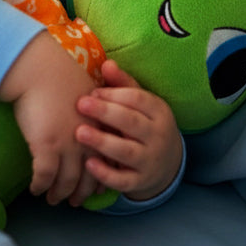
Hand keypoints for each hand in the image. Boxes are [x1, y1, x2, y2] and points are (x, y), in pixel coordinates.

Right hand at [0, 30, 100, 206]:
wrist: (40, 68)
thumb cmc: (58, 73)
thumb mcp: (84, 90)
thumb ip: (90, 108)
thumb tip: (86, 120)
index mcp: (100, 125)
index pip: (106, 158)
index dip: (102, 175)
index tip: (97, 186)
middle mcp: (88, 139)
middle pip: (89, 175)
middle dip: (82, 191)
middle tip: (75, 201)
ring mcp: (68, 146)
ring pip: (66, 181)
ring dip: (59, 193)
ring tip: (52, 199)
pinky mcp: (47, 148)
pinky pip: (44, 177)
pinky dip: (40, 186)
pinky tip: (35, 188)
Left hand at [74, 60, 182, 201]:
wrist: (166, 164)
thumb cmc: (144, 124)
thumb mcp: (140, 104)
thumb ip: (123, 84)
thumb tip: (106, 63)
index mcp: (158, 111)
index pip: (138, 99)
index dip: (114, 94)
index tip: (92, 91)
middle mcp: (157, 136)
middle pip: (132, 123)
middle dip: (105, 113)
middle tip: (81, 104)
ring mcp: (150, 161)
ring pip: (126, 151)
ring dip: (102, 142)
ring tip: (79, 132)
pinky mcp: (140, 182)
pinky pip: (123, 180)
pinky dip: (106, 173)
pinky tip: (88, 163)